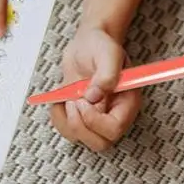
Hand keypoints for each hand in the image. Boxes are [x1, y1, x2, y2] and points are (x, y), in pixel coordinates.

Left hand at [50, 26, 140, 150]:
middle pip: (100, 142)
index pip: (114, 128)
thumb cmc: (102, 45)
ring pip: (82, 140)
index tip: (83, 100)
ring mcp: (96, 116)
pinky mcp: (80, 114)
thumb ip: (106, 74)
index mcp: (126, 102)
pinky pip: (68, 130)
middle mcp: (113, 113)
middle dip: (81, 125)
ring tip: (66, 98)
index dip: (95, 120)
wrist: (89, 41)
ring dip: (67, 122)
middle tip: (73, 102)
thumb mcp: (108, 52)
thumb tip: (94, 96)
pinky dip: (58, 118)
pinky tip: (58, 101)